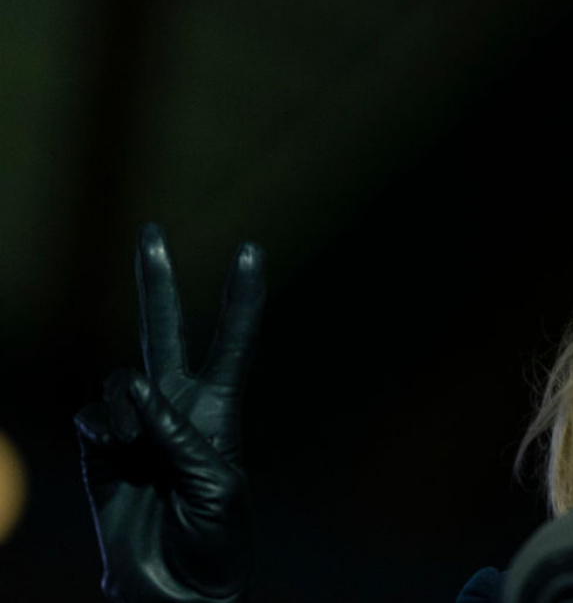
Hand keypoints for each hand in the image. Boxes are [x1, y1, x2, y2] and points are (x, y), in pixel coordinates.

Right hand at [75, 223, 264, 602]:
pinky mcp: (99, 452)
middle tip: (153, 232)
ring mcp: (134, 428)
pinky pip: (93, 419)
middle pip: (165, 333)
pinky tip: (116, 453)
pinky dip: (104, 431)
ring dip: (131, 416)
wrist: (177, 591)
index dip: (241, 299)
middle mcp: (176, 410)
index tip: (251, 251)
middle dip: (157, 284)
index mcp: (220, 412)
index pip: (233, 343)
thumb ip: (179, 433)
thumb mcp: (217, 484)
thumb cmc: (216, 540)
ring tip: (145, 460)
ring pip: (121, 384)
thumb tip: (135, 390)